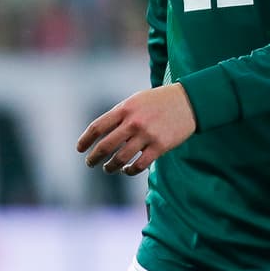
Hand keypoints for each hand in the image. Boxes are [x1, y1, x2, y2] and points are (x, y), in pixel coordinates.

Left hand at [76, 84, 197, 174]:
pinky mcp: (160, 146)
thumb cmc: (160, 101)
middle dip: (94, 158)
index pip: (98, 127)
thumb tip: (102, 133)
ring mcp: (147, 135)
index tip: (80, 149)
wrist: (189, 101)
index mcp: (125, 108)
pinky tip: (127, 170)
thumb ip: (120, 114)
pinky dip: (129, 171)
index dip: (85, 140)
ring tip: (108, 169)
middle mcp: (134, 122)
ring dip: (110, 167)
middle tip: (90, 163)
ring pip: (120, 159)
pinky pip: (139, 165)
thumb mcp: (137, 100)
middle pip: (105, 146)